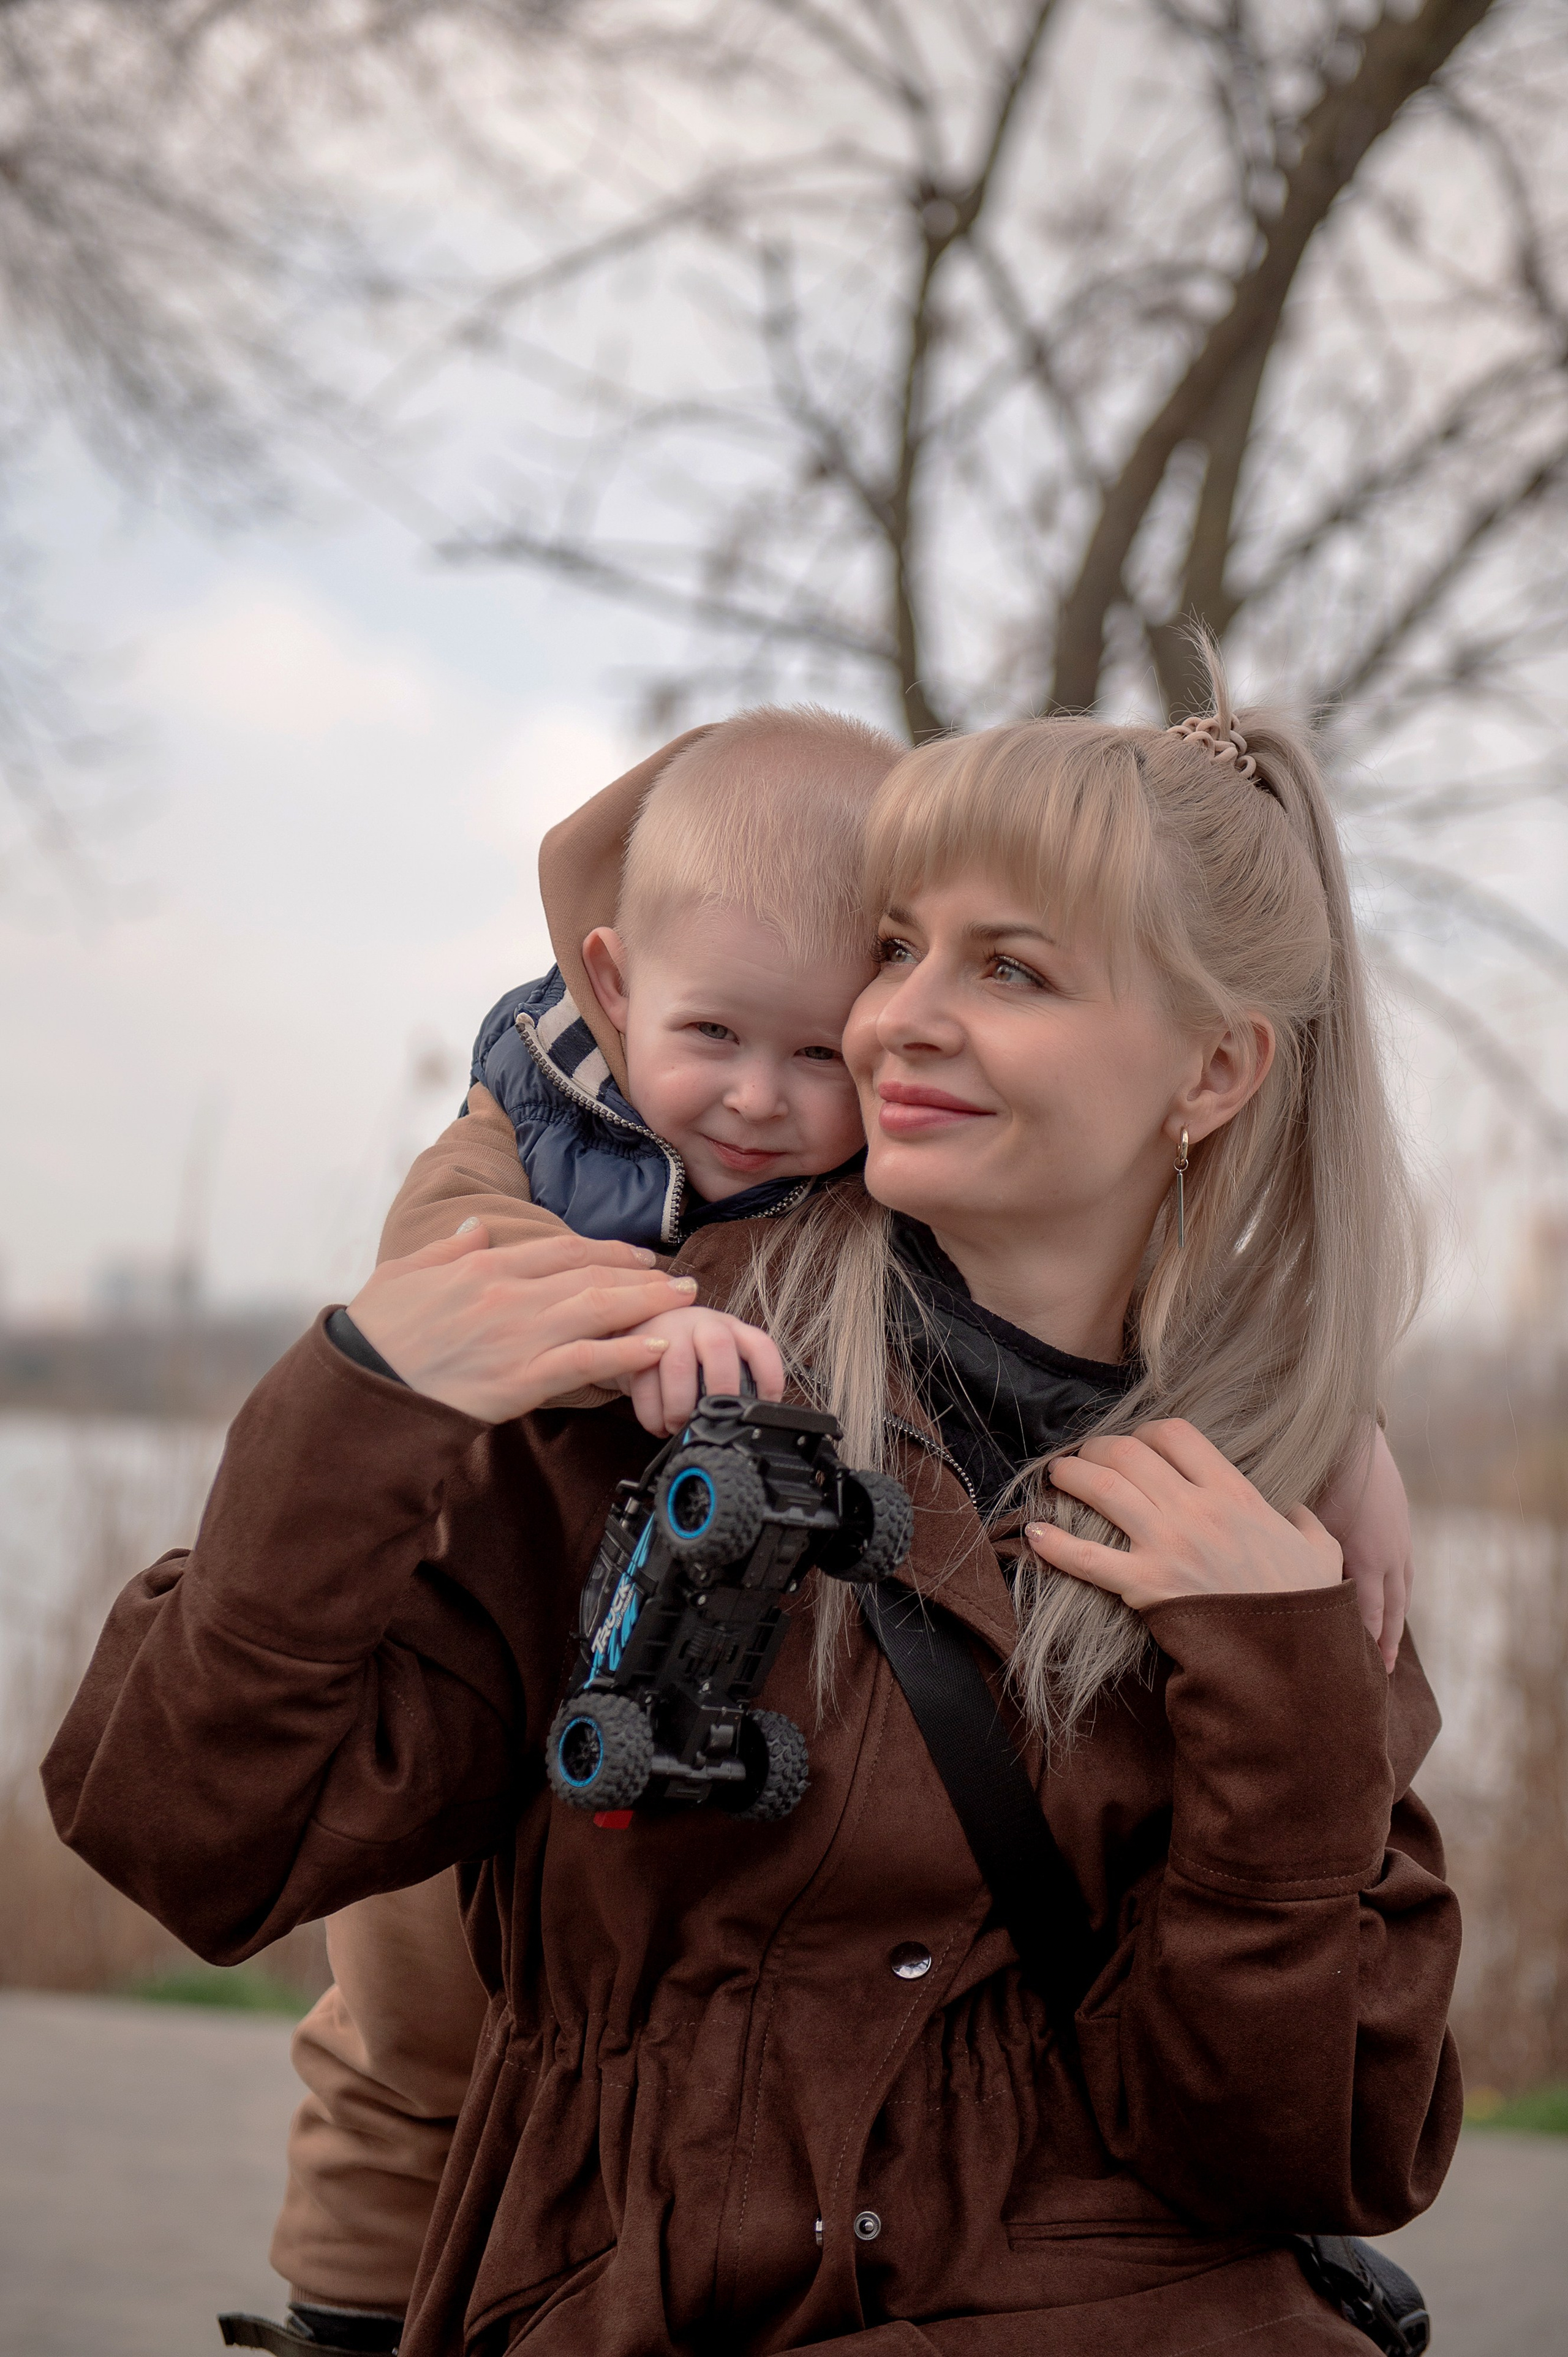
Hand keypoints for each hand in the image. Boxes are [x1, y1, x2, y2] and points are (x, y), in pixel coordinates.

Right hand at [348, 1223, 699, 1422]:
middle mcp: (510, 1293)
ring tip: (685, 1302)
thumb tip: (476, 1225)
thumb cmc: (376, 1332)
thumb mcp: (405, 1272)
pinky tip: (658, 1347)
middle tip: (680, 1277)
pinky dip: (627, 1352)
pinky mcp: (523, 1379)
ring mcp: (520, 1335)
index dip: (606, 1251)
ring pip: (599, 1310)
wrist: (365, 1385)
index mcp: (484, 1264)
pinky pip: (588, 1361)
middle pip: (591, 1275)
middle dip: (641, 1276)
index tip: (636, 1255)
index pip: (561, 1249)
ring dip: (648, 1303)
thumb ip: (448, 1247)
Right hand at [619, 1304, 784, 1435]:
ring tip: (680, 1426)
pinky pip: (644, 1382)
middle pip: (718, 1346)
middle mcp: (702, 1323)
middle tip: (714, 1418)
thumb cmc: (686, 1352)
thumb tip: (751, 1421)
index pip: (760, 1346)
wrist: (639, 1332)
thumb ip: (734, 1379)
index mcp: (730, 1328)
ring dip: (680, 1406)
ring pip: (678, 1366)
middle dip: (720, 1389)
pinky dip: (652, 1413)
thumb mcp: (714, 1357)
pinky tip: (659, 1425)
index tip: (761, 1409)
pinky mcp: (636, 1346)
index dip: (768, 1380)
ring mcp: (668, 1330)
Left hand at [1024, 1419, 1342, 1612]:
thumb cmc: (1305, 1607)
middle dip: (1100, 1447)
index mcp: (1235, 1494)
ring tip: (1057, 1475)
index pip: (1176, 1435)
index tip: (1138, 1443)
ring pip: (1103, 1488)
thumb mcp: (1321, 1552)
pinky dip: (1054, 1544)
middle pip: (1129, 1453)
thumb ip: (1306, 1523)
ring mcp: (1167, 1547)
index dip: (1148, 1432)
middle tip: (1088, 1455)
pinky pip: (1087, 1559)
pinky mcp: (1145, 1587)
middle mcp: (1196, 1510)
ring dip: (1071, 1475)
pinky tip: (1033, 1534)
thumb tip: (1296, 1513)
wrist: (1290, 1661)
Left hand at [1315, 1423, 1412, 1674]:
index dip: (1360, 1644)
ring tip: (1387, 1652)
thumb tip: (1273, 1588)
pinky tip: (1391, 1606)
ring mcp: (1399, 1542)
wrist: (1353, 1434)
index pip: (1366, 1614)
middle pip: (1388, 1611)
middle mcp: (1389, 1555)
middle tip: (1377, 1676)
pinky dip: (1397, 1595)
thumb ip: (1298, 1555)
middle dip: (1382, 1644)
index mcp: (1367, 1557)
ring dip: (1394, 1623)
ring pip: (1400, 1593)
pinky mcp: (1401, 1529)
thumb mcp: (1306, 1519)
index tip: (1350, 1670)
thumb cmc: (1319, 1476)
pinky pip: (1403, 1573)